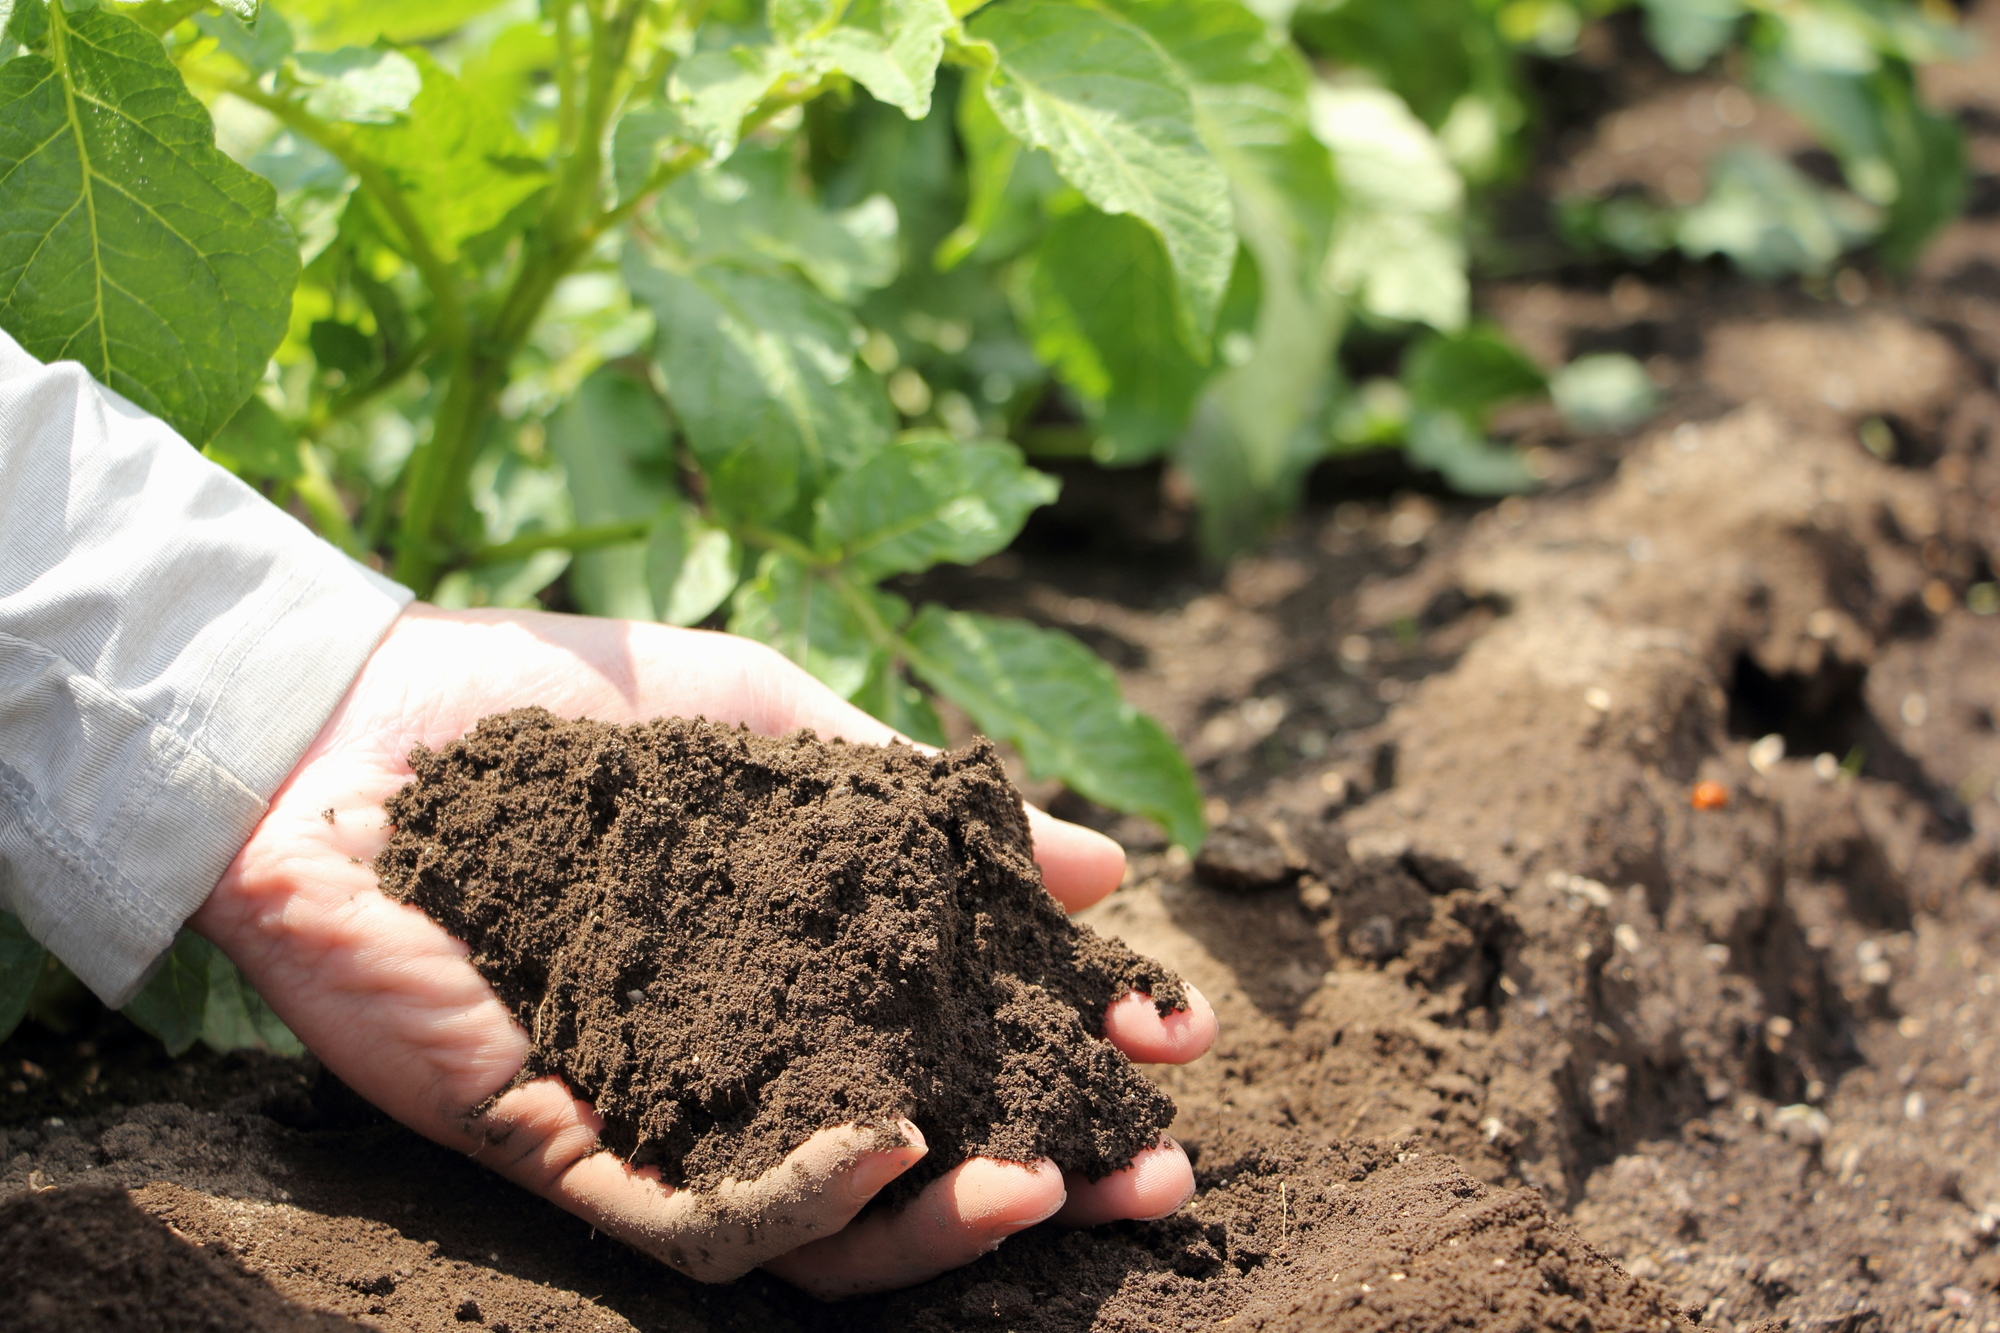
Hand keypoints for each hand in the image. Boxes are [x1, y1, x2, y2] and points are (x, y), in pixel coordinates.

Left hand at [191, 605, 1217, 1296]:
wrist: (360, 714)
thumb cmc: (566, 709)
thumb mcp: (778, 738)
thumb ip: (922, 805)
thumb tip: (1102, 865)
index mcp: (798, 975)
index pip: (959, 1041)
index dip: (1075, 1045)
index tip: (1181, 1030)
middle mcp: (738, 1064)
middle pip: (913, 1163)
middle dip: (1048, 1173)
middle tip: (1161, 1169)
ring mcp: (653, 1115)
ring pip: (816, 1234)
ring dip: (943, 1224)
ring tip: (1045, 1186)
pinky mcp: (557, 1145)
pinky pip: (692, 1225)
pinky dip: (804, 1201)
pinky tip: (893, 1151)